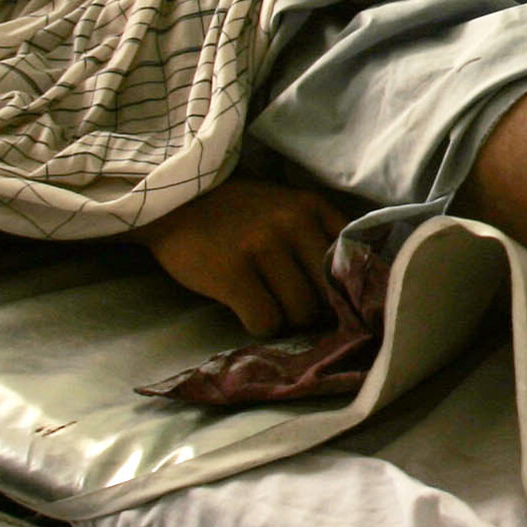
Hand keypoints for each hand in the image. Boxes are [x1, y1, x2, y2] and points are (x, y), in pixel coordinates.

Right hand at [131, 177, 348, 336]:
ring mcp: (262, 246)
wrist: (173, 202)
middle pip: (328, 294)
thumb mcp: (284, 207)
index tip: (334, 301)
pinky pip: (266, 321)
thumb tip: (349, 292)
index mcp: (311, 206)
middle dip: (313, 309)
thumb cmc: (235, 213)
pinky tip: (245, 308)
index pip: (353, 260)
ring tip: (266, 302)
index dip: (346, 289)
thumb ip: (316, 236)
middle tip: (291, 305)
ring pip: (300, 312)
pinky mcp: (232, 273)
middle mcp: (292, 223)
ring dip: (285, 318)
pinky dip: (258, 324)